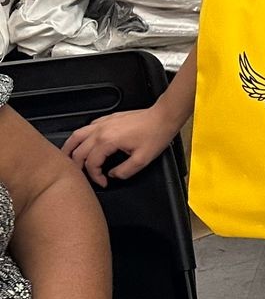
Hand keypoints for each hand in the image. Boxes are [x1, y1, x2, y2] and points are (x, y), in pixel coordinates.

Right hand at [63, 106, 177, 186]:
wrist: (163, 116)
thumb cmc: (155, 134)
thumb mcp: (142, 160)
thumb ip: (124, 171)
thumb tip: (112, 175)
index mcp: (107, 141)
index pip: (91, 163)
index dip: (95, 177)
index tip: (103, 182)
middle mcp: (101, 130)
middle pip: (78, 151)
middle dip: (77, 167)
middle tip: (82, 176)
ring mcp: (103, 123)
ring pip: (76, 136)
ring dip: (70, 149)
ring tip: (68, 160)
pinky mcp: (108, 119)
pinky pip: (87, 128)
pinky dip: (80, 138)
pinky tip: (83, 143)